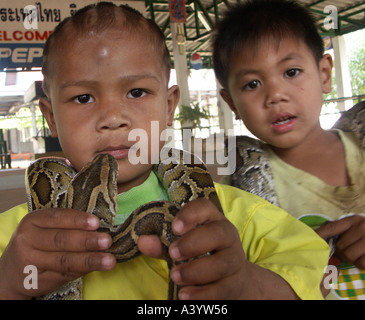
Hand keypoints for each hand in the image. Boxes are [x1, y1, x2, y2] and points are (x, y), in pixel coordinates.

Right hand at [0, 208, 114, 298]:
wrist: (11, 271)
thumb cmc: (38, 240)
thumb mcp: (44, 226)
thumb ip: (66, 224)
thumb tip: (99, 225)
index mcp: (32, 221)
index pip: (56, 217)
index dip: (77, 220)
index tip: (96, 222)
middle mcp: (27, 240)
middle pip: (61, 240)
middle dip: (87, 241)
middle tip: (107, 241)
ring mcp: (31, 263)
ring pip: (64, 261)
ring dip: (90, 260)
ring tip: (109, 260)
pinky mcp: (37, 281)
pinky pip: (64, 275)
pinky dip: (83, 270)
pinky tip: (97, 267)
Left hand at [138, 198, 299, 299]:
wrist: (228, 274)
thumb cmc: (198, 251)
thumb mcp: (180, 242)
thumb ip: (161, 242)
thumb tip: (143, 242)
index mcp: (212, 219)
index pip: (205, 207)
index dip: (190, 215)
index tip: (175, 227)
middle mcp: (227, 235)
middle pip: (218, 234)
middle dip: (193, 244)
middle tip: (173, 254)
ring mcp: (234, 259)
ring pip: (222, 263)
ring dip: (196, 271)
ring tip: (175, 276)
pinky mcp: (235, 283)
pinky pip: (223, 289)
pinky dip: (202, 294)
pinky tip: (184, 295)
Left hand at [316, 214, 364, 268]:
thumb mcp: (357, 227)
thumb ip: (342, 232)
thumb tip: (322, 243)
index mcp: (353, 220)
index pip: (330, 227)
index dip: (318, 235)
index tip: (310, 242)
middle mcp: (362, 226)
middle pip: (340, 246)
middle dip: (342, 252)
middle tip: (348, 253)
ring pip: (348, 255)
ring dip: (351, 259)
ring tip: (358, 255)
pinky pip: (361, 263)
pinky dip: (361, 264)